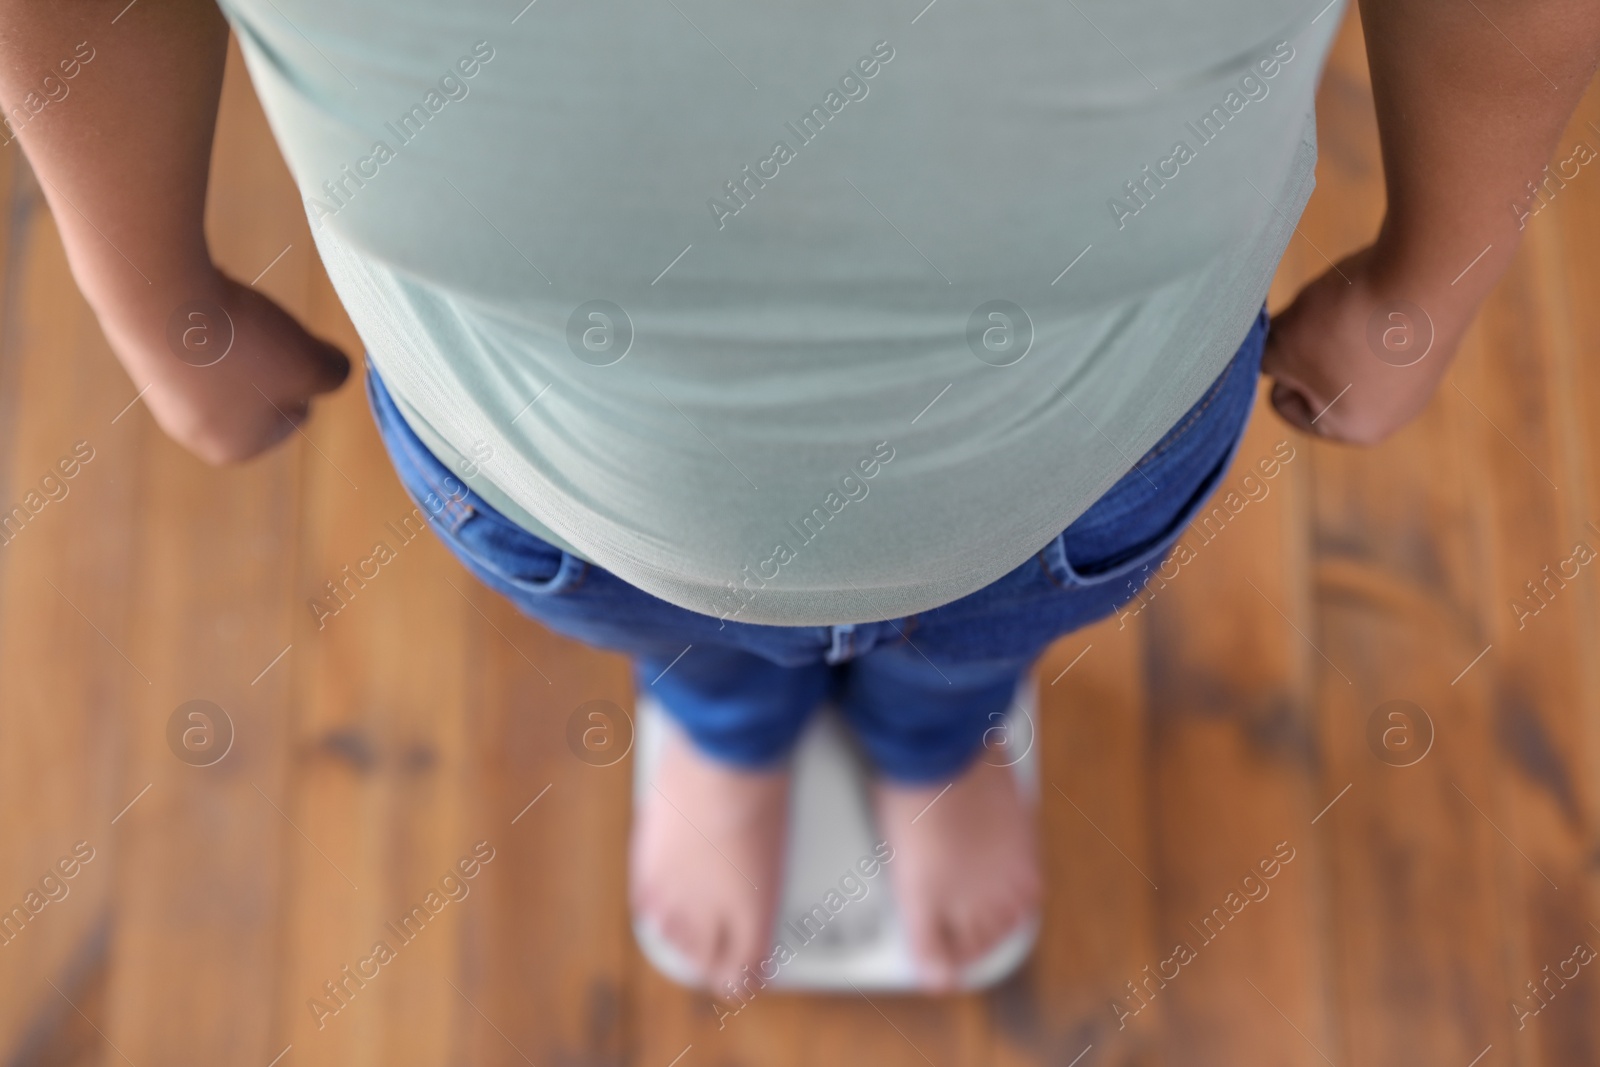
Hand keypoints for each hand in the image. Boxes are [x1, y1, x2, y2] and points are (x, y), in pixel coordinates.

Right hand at [116, 272, 350, 464]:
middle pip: (260, 388)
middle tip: (261, 330)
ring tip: (229, 316)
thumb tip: (332, 369)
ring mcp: (162, 397)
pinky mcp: (142, 357)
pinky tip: (199, 303)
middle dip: (270, 355)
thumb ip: (336, 374)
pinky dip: (206, 318)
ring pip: (228, 361)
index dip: (305, 373)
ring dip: (240, 334)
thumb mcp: (315, 364)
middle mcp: (193, 433)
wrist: (159, 299)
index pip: (296, 414)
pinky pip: (195, 340)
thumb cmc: (243, 344)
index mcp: (237, 449)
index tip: (288, 349)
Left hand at [1262, 245, 1475, 444]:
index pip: (1284, 403)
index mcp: (1351, 430)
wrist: (1430, 271)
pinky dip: (1374, 314)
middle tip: (1327, 319)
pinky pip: (1382, 335)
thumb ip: (1264, 359)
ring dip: (1341, 328)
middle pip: (1318, 380)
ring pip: (1349, 353)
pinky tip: (1385, 298)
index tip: (1300, 338)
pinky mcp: (1436, 345)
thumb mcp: (1281, 343)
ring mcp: (1420, 382)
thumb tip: (1270, 356)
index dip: (1280, 364)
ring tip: (1357, 307)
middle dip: (1311, 348)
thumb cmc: (1346, 321)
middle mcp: (1393, 417)